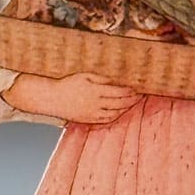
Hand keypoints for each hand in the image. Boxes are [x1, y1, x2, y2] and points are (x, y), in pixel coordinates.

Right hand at [4, 71, 139, 124]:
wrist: (53, 98)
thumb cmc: (68, 84)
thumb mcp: (85, 75)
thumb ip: (102, 78)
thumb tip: (116, 80)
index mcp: (96, 90)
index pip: (119, 91)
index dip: (130, 90)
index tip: (138, 88)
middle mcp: (96, 103)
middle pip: (120, 103)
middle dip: (132, 99)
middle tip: (141, 96)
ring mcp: (93, 113)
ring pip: (116, 112)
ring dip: (126, 108)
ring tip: (133, 103)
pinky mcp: (89, 120)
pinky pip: (107, 119)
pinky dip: (116, 115)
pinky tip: (121, 111)